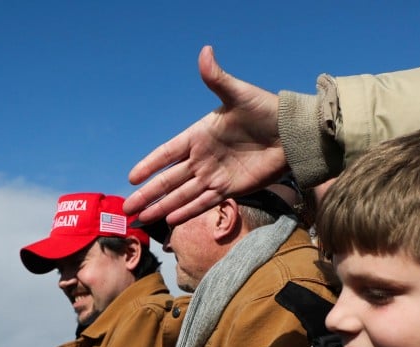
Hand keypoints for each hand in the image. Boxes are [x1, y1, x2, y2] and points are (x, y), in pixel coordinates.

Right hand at [124, 45, 288, 224]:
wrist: (291, 134)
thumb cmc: (265, 110)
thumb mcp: (238, 94)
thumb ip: (217, 78)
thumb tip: (205, 51)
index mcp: (199, 135)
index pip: (167, 153)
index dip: (150, 165)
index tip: (132, 178)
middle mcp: (202, 158)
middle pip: (169, 180)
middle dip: (148, 194)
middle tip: (128, 208)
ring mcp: (214, 176)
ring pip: (182, 195)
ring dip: (163, 207)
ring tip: (142, 219)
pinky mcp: (230, 189)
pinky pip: (204, 203)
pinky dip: (187, 212)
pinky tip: (171, 221)